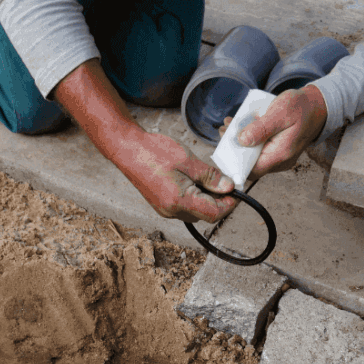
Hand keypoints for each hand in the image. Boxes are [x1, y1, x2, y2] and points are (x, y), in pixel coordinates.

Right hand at [115, 130, 237, 222]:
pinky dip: (193, 196)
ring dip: (205, 199)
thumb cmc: (154, 152)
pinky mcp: (162, 205)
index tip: (235, 191)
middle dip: (218, 201)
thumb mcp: (188, 160)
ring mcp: (165, 210)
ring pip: (195, 211)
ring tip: (206, 178)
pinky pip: (184, 207)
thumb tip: (228, 187)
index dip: (229, 204)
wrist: (127, 149)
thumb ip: (210, 176)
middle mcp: (172, 211)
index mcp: (179, 201)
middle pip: (205, 214)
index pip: (214, 214)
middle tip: (223, 181)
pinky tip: (192, 180)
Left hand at [218, 86, 327, 181]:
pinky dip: (249, 139)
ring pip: (253, 157)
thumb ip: (261, 128)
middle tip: (225, 130)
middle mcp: (280, 161)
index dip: (235, 162)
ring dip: (240, 142)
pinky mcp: (277, 151)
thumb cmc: (302, 107)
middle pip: (250, 164)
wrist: (317, 106)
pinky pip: (259, 150)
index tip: (225, 145)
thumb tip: (242, 140)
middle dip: (234, 149)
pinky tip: (242, 126)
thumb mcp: (280, 112)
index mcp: (281, 154)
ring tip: (231, 124)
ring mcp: (279, 158)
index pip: (252, 171)